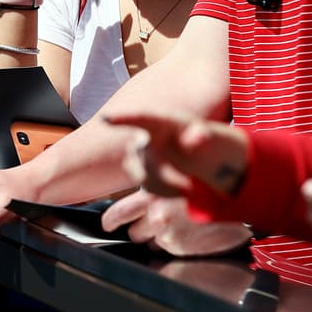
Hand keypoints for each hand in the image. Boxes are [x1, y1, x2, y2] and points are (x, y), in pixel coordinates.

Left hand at [101, 191, 251, 253]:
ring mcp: (168, 233)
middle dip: (140, 229)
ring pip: (151, 243)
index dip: (111, 221)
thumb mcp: (173, 173)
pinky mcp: (181, 247)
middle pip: (134, 233)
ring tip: (177, 224)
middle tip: (154, 221)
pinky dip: (174, 243)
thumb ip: (153, 184)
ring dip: (158, 237)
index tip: (108, 225)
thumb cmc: (204, 181)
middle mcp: (156, 214)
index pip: (118, 213)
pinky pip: (168, 249)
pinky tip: (187, 231)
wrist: (235, 197)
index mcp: (150, 192)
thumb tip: (137, 196)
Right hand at [105, 112, 249, 196]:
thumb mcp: (205, 134)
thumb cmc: (200, 137)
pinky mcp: (140, 173)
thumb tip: (194, 141)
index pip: (139, 118)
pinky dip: (165, 193)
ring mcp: (138, 155)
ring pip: (143, 176)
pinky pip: (147, 187)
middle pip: (143, 156)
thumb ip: (201, 135)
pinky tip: (182, 191)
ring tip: (189, 189)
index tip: (106, 119)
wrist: (197, 153)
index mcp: (158, 121)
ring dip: (167, 187)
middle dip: (165, 175)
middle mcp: (143, 136)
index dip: (121, 118)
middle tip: (189, 187)